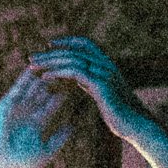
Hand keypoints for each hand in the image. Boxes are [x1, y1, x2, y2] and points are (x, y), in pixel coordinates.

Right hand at [0, 67, 70, 167]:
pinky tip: (33, 67)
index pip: (51, 104)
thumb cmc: (18, 163)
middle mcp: (25, 113)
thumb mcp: (45, 151)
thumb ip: (58, 138)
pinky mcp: (6, 105)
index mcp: (34, 123)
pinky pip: (17, 88)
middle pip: (42, 92)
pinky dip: (24, 78)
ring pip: (30, 87)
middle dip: (53, 81)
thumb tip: (72, 126)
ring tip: (52, 61)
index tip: (73, 84)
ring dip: (40, 75)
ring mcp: (15, 108)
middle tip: (65, 67)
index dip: (62, 94)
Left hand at [29, 37, 156, 143]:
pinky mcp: (101, 84)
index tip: (49, 44)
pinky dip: (57, 72)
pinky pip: (75, 72)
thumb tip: (81, 78)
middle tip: (31, 56)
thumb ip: (92, 83)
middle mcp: (107, 65)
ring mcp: (105, 73)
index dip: (68, 41)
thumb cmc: (120, 113)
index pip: (86, 44)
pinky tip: (44, 77)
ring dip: (50, 61)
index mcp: (107, 65)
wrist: (136, 125)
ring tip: (32, 66)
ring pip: (72, 59)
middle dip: (51, 52)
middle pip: (75, 50)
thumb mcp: (103, 93)